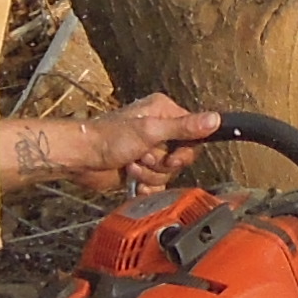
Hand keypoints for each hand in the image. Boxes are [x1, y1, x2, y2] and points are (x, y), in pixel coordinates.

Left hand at [2, 95, 219, 197]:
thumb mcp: (150, 131)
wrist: (81, 159)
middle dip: (162, 164)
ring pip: (168, 173)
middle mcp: (159, 129)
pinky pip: (157, 184)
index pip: (193, 134)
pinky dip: (145, 186)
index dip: (184, 150)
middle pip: (182, 156)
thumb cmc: (109, 138)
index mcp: (164, 111)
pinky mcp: (141, 168)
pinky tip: (132, 179)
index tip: (171, 155)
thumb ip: (184, 127)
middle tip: (144, 157)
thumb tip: (216, 119)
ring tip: (131, 165)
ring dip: (149, 174)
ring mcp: (149, 150)